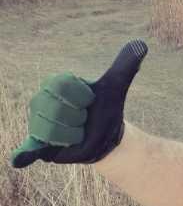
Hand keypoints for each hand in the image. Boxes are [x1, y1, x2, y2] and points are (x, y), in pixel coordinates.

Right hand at [11, 40, 147, 167]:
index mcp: (55, 84)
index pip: (62, 86)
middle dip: (77, 116)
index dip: (81, 96)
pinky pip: (30, 149)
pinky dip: (24, 155)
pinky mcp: (40, 146)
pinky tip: (18, 160)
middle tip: (83, 119)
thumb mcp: (115, 87)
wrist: (105, 137)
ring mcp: (38, 123)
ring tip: (76, 132)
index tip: (89, 100)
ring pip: (51, 130)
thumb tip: (141, 45)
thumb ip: (125, 66)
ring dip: (72, 134)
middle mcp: (41, 101)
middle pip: (55, 108)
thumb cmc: (105, 108)